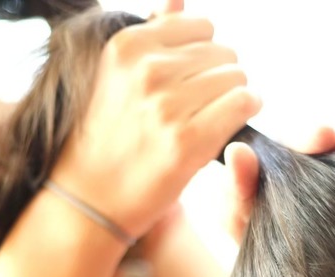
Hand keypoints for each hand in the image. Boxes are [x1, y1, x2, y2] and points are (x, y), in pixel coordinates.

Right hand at [50, 0, 261, 240]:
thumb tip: (178, 0)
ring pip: (237, 78)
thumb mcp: (115, 76)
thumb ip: (150, 34)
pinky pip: (243, 104)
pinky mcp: (188, 141)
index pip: (200, 27)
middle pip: (223, 53)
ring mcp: (167, 106)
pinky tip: (230, 124)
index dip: (205, 54)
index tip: (195, 79)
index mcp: (127, 47)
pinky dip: (245, 111)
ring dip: (234, 96)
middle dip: (221, 76)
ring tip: (211, 117)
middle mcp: (147, 71)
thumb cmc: (106, 137)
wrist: (89, 199)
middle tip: (203, 105)